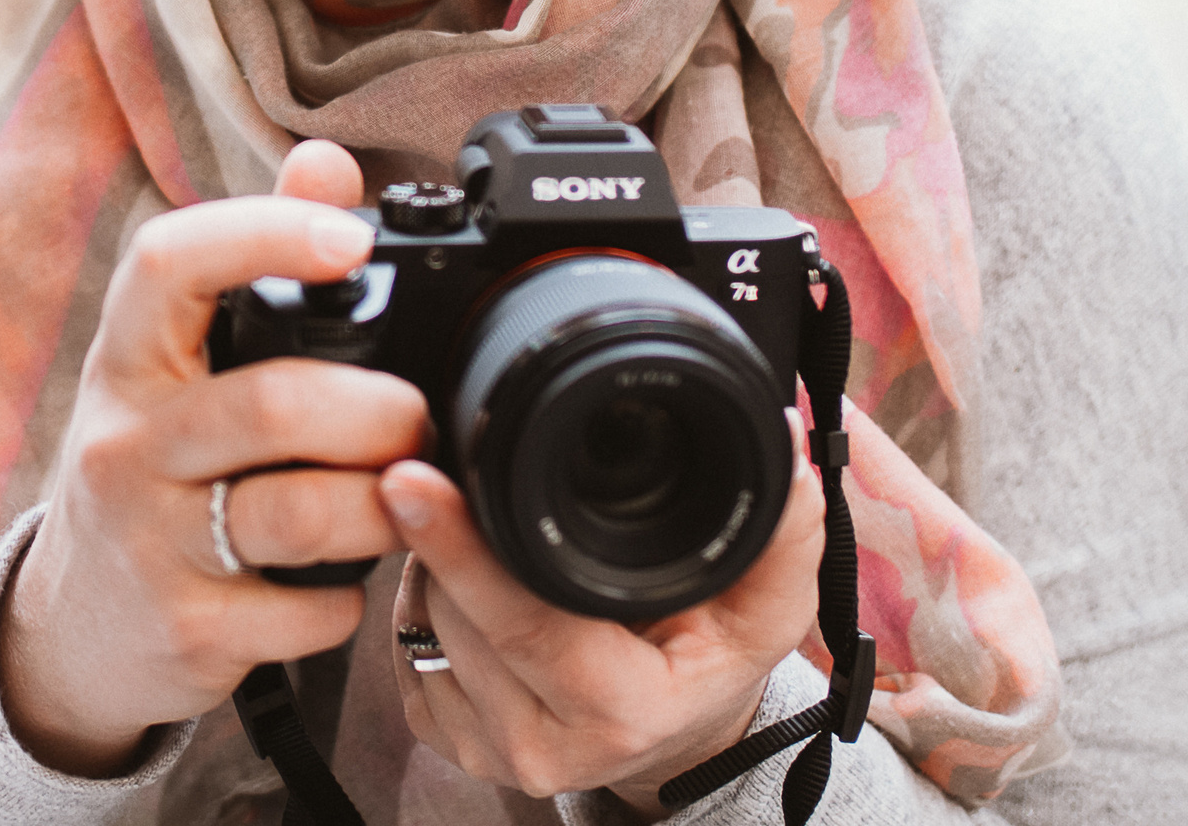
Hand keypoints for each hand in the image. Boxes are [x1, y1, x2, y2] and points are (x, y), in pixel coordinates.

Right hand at [0, 141, 429, 775]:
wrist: (73, 629)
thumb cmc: (151, 466)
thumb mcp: (176, 365)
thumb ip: (254, 260)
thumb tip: (325, 162)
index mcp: (128, 357)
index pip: (167, 264)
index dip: (263, 235)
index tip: (350, 237)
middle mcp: (125, 442)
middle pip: (273, 403)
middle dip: (377, 409)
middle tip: (415, 418)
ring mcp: (150, 540)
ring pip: (301, 512)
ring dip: (383, 505)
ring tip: (403, 495)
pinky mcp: (186, 630)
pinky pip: (307, 611)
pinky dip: (349, 599)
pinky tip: (344, 579)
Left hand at [381, 424, 823, 816]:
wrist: (675, 736)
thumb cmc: (713, 658)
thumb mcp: (768, 606)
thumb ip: (781, 528)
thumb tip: (780, 435)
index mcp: (625, 711)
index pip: (526, 626)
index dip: (466, 551)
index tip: (413, 481)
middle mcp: (547, 746)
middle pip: (458, 613)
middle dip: (447, 538)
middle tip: (436, 469)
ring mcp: (489, 751)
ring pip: (424, 621)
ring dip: (437, 562)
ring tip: (489, 533)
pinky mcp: (447, 740)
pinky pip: (406, 644)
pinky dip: (428, 595)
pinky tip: (473, 580)